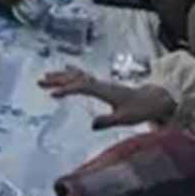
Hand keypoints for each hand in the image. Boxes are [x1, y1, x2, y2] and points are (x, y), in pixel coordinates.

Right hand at [40, 66, 175, 129]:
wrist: (154, 100)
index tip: (52, 94)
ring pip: (78, 76)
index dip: (66, 90)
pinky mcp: (102, 85)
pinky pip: (83, 76)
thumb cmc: (140, 109)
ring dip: (62, 76)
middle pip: (76, 79)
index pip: (81, 87)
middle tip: (40, 82)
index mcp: (105, 91)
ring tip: (46, 76)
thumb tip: (91, 126)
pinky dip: (72, 73)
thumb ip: (108, 121)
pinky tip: (66, 69)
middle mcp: (101, 84)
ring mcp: (101, 83)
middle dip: (58, 80)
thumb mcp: (126, 119)